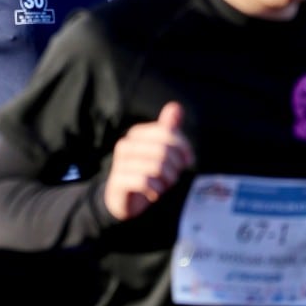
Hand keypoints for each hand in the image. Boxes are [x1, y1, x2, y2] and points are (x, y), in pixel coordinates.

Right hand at [103, 102, 194, 221]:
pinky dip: (155, 190)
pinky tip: (154, 193)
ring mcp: (119, 163)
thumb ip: (168, 129)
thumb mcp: (160, 151)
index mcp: (137, 133)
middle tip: (173, 177)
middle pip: (164, 151)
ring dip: (167, 181)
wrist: (122, 199)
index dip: (183, 148)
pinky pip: (144, 181)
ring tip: (163, 186)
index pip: (167, 133)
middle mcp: (126, 144)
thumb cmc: (146, 172)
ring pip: (156, 167)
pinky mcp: (117, 181)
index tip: (187, 161)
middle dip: (175, 167)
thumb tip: (175, 106)